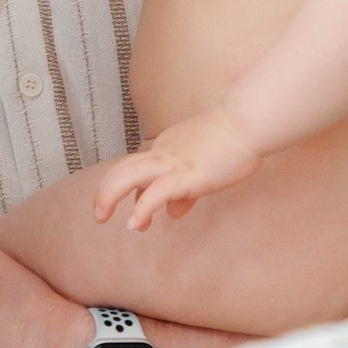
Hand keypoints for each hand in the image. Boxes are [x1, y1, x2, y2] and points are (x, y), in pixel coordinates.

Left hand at [94, 107, 262, 230]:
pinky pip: (157, 192)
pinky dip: (142, 208)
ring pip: (128, 176)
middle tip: (99, 215)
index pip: (136, 168)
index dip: (127, 190)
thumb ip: (186, 190)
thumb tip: (173, 211)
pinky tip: (134, 223)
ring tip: (101, 217)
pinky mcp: (188, 175)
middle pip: (121, 169)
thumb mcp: (203, 165)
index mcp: (167, 148)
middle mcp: (163, 153)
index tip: (132, 212)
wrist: (248, 123)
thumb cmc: (233, 142)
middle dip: (104, 192)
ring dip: (109, 196)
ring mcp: (173, 163)